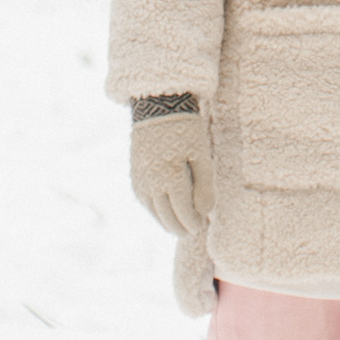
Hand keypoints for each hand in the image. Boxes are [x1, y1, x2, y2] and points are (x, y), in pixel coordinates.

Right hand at [130, 104, 214, 237]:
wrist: (157, 108)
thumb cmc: (185, 129)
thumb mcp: (201, 154)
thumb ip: (205, 186)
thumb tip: (205, 212)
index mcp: (172, 178)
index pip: (183, 213)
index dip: (194, 223)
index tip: (202, 227)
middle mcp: (153, 184)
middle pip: (167, 217)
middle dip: (181, 228)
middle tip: (192, 231)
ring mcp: (141, 181)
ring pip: (154, 212)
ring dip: (166, 222)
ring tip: (179, 227)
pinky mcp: (134, 176)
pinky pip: (144, 202)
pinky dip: (154, 211)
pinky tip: (163, 212)